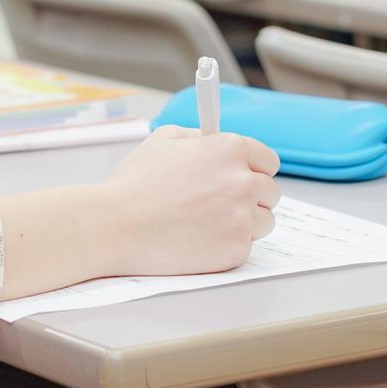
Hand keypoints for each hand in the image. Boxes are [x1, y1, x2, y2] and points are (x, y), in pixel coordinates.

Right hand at [99, 126, 279, 275]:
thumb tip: (216, 140)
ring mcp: (241, 218)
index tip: (245, 175)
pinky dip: (229, 244)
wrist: (116, 225)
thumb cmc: (135, 183)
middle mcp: (242, 182)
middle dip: (251, 196)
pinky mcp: (235, 250)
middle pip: (270, 192)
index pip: (268, 161)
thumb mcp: (164, 139)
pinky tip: (202, 238)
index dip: (254, 168)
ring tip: (211, 221)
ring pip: (264, 221)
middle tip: (223, 202)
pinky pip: (246, 246)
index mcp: (230, 150)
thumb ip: (199, 137)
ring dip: (245, 221)